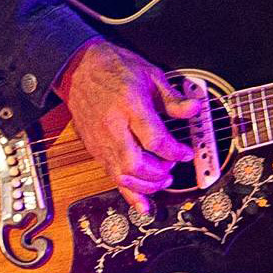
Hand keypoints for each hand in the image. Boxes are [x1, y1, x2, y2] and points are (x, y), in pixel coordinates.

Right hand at [57, 38, 202, 213]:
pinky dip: (128, 193)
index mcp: (130, 105)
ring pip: (122, 176)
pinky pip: (110, 177)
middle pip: (136, 164)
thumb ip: (172, 97)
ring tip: (162, 180)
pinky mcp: (94, 149)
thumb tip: (194, 109)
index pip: (154, 139)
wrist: (79, 68)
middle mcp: (113, 126)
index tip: (186, 153)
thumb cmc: (115, 68)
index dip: (175, 152)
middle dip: (159, 173)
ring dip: (146, 185)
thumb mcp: (150, 74)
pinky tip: (143, 204)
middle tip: (172, 169)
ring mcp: (101, 140)